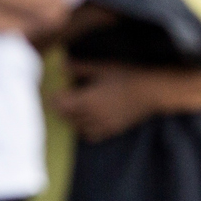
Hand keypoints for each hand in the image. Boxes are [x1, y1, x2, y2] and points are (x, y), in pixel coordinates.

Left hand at [56, 61, 171, 140]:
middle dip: (61, 109)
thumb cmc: (126, 75)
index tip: (50, 93)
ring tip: (71, 109)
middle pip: (67, 117)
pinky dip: (84, 129)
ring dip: (71, 119)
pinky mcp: (112, 130)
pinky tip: (86, 120)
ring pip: (78, 127)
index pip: (61, 104)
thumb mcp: (102, 67)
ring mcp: (102, 125)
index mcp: (87, 100)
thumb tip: (61, 65)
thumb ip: (80, 68)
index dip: (53, 99)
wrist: (151, 91)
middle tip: (59, 100)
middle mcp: (92, 116)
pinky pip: (91, 135)